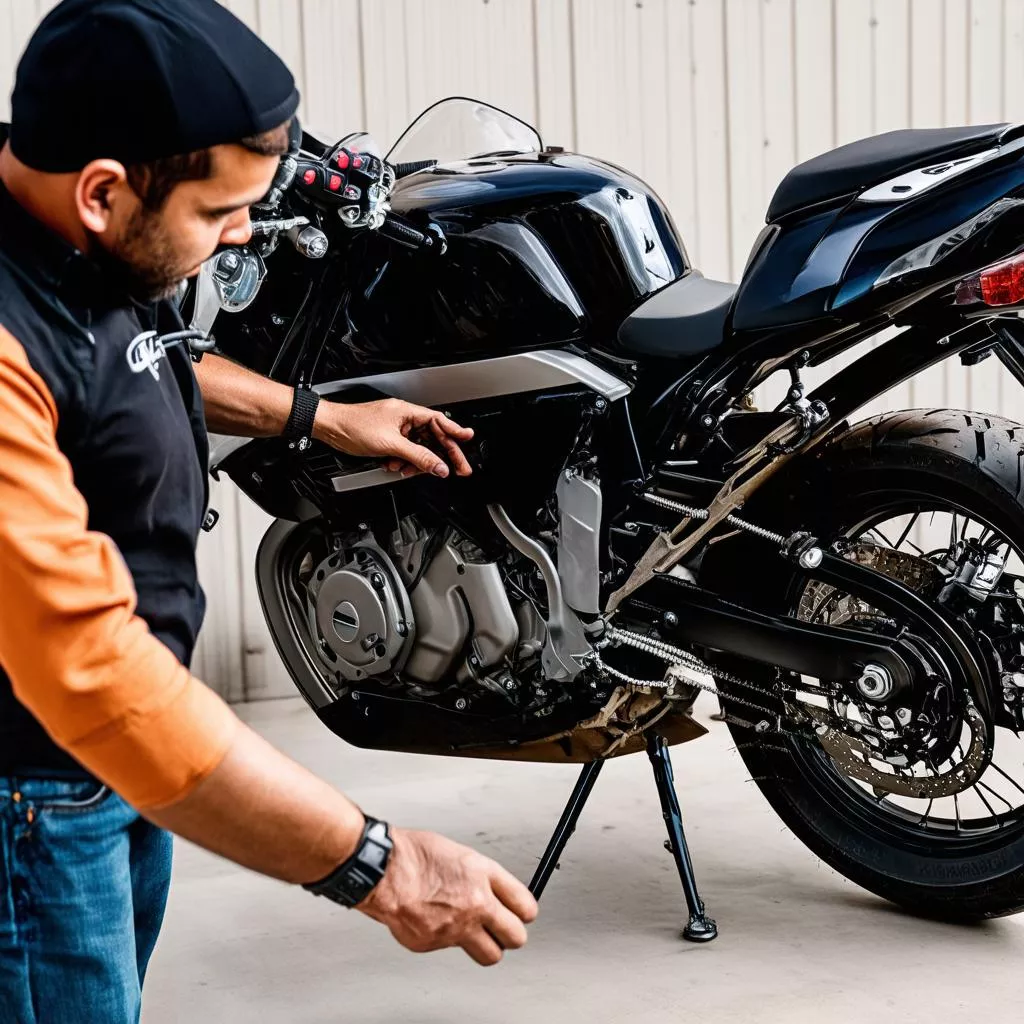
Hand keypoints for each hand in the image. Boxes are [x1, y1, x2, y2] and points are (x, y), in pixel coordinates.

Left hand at [313, 398, 473, 477]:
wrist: (330, 429)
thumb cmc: (353, 426)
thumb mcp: (391, 445)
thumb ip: (418, 457)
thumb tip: (439, 466)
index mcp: (408, 412)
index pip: (439, 422)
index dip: (455, 432)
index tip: (468, 439)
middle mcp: (404, 419)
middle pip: (431, 438)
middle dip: (439, 456)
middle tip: (455, 469)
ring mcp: (396, 429)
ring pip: (417, 449)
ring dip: (414, 462)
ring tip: (407, 469)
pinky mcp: (387, 439)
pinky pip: (404, 452)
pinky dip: (402, 462)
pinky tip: (395, 466)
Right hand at [357, 828, 538, 965]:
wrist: (382, 870)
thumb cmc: (412, 855)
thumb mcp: (458, 854)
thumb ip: (479, 877)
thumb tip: (492, 891)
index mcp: (483, 875)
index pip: (525, 904)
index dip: (525, 911)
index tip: (522, 913)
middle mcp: (476, 904)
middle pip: (516, 936)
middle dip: (512, 935)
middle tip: (503, 929)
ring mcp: (457, 928)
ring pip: (490, 955)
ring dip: (486, 946)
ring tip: (473, 933)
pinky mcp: (435, 945)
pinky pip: (451, 949)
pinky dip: (445, 940)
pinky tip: (433, 921)